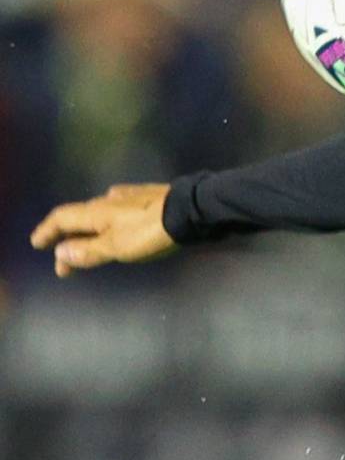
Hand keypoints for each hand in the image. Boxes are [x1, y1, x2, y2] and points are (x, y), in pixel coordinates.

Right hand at [29, 183, 177, 277]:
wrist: (192, 210)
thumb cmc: (151, 231)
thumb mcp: (118, 247)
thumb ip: (89, 250)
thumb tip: (60, 252)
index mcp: (96, 210)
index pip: (62, 218)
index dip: (47, 231)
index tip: (37, 244)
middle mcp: (108, 199)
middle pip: (79, 217)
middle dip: (67, 239)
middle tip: (64, 263)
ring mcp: (129, 196)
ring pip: (98, 213)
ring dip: (88, 232)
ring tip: (86, 247)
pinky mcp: (147, 197)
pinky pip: (115, 210)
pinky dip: (106, 223)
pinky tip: (113, 226)